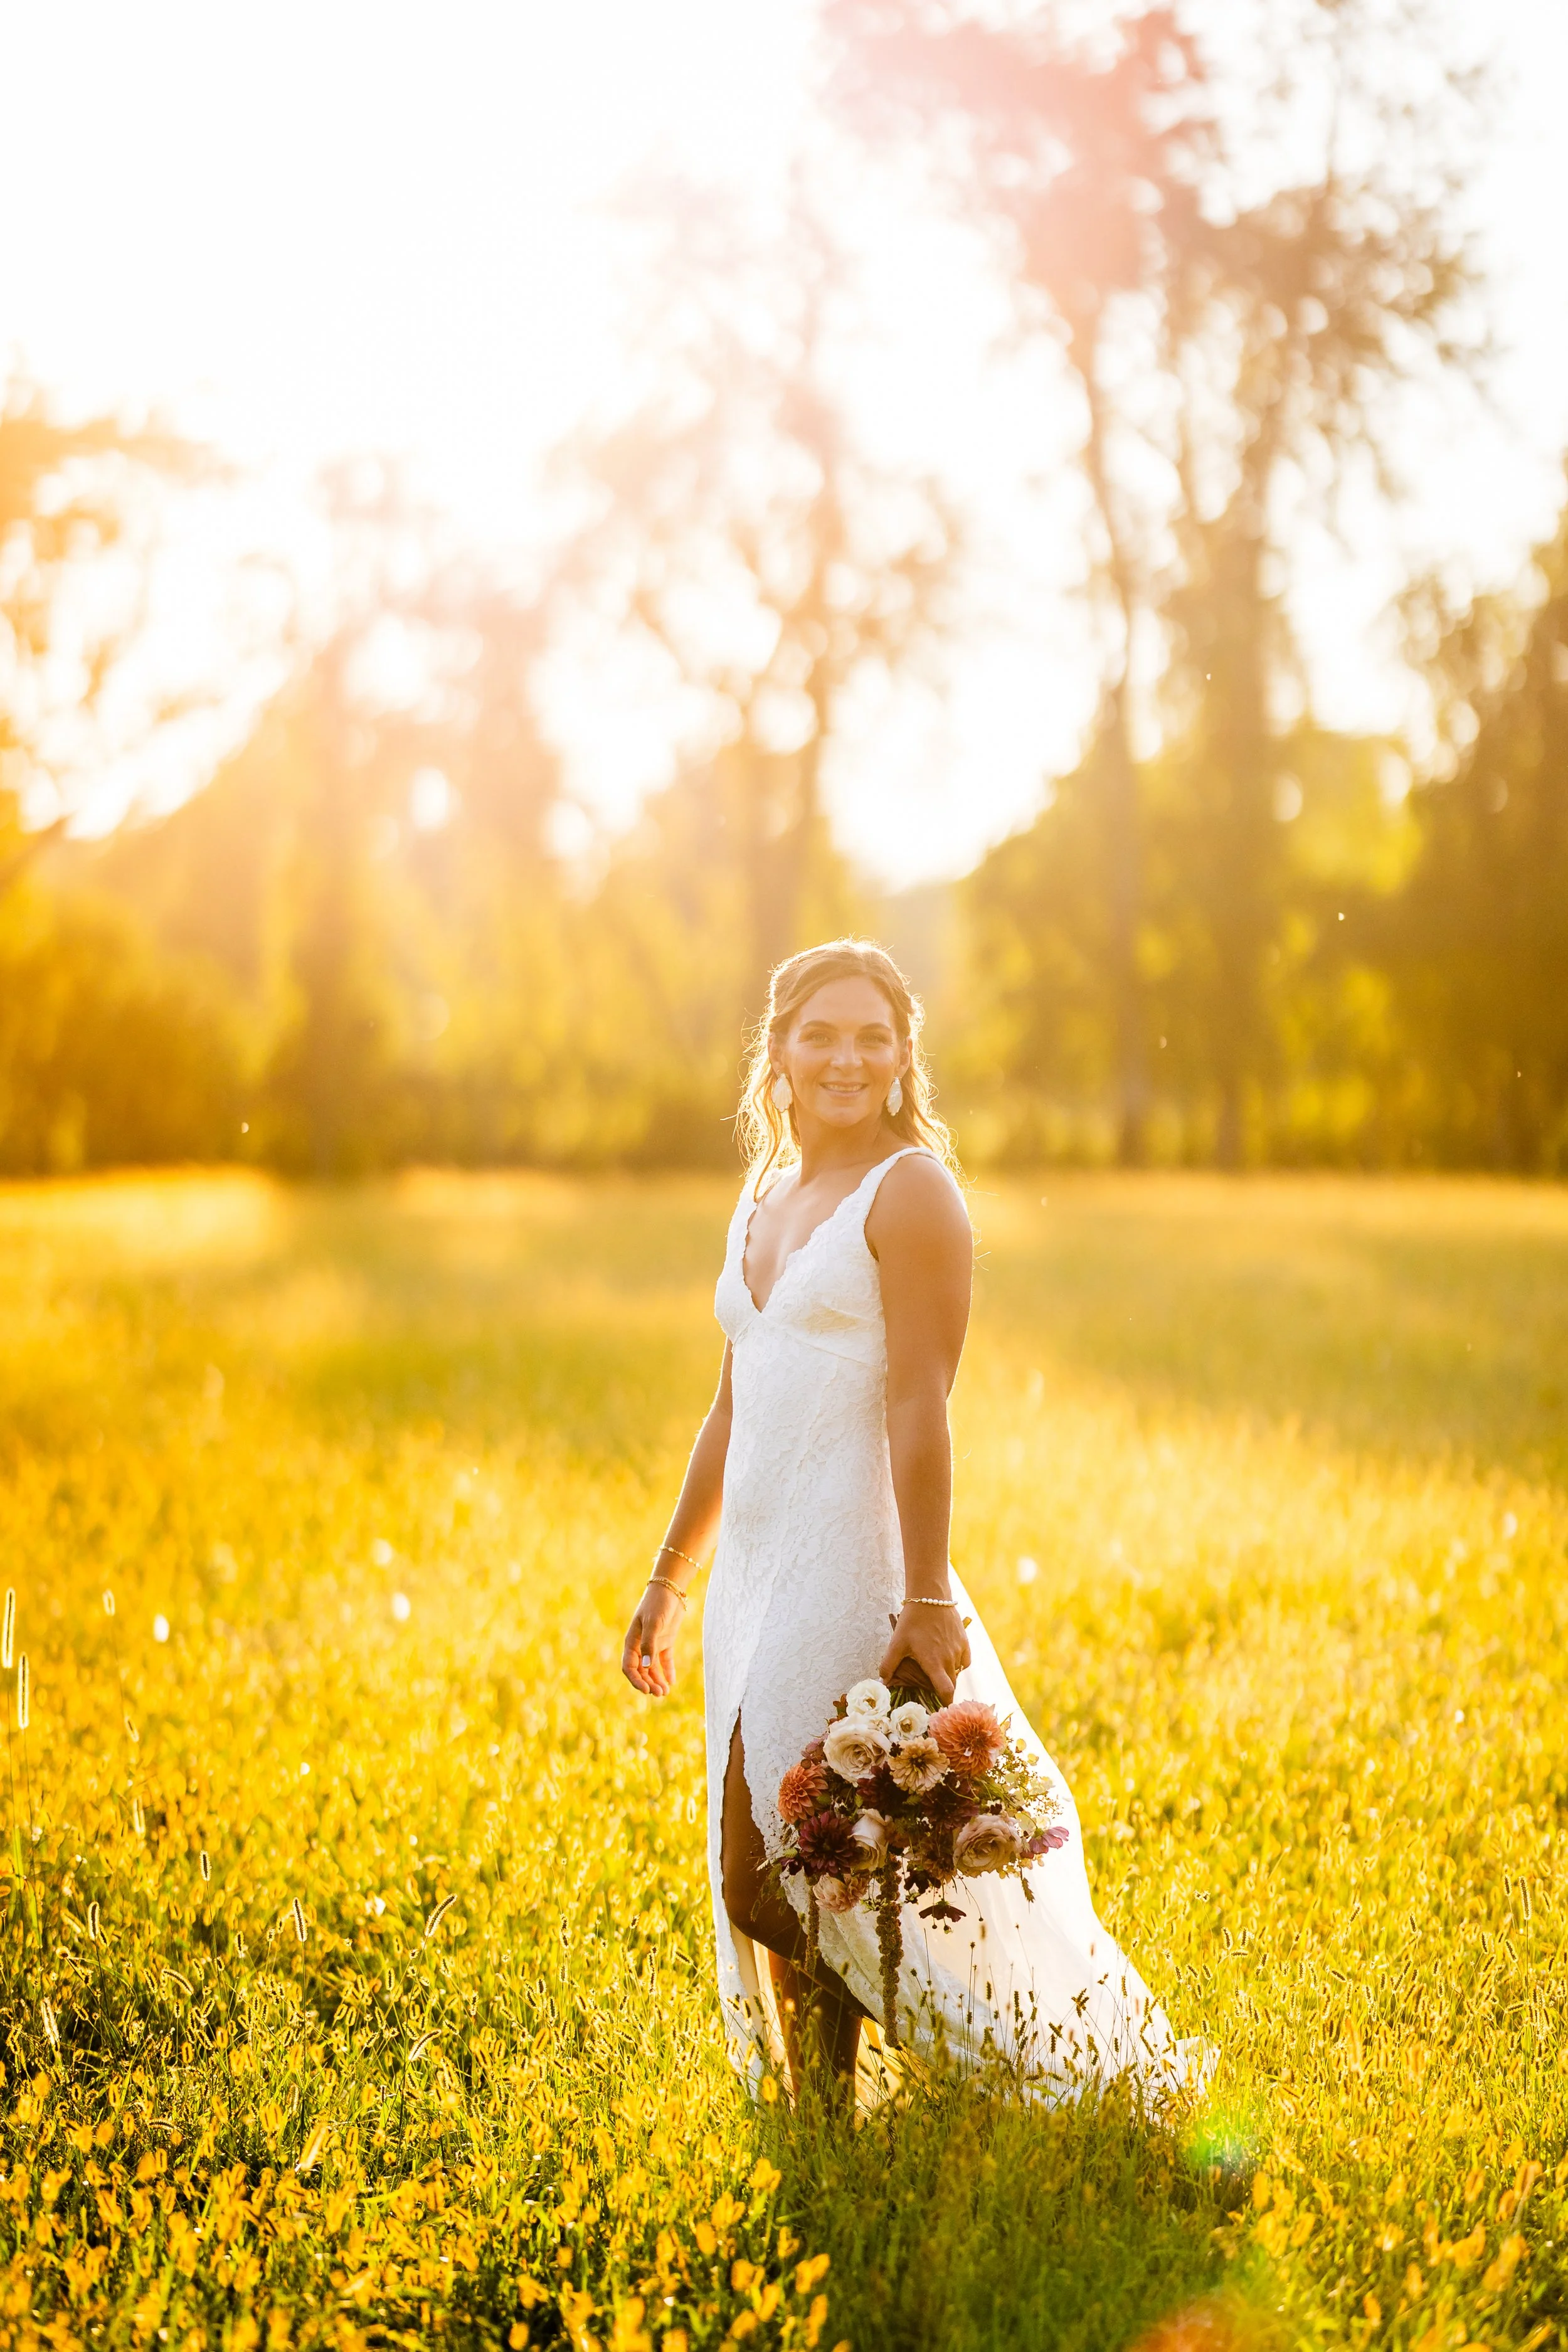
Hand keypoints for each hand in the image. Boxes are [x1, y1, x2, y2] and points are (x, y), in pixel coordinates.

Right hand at [621, 1583, 685, 1697]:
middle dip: (649, 1683)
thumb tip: (646, 1667)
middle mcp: (641, 1645)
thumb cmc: (658, 1604)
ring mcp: (653, 1644)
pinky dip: (667, 1671)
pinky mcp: (665, 1641)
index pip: (629, 1667)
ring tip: (665, 1692)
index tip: (646, 1690)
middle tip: (660, 1694)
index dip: (636, 1680)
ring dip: (657, 1680)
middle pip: (641, 1671)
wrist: (671, 1589)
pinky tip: (672, 1681)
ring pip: (652, 1668)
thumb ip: (649, 1645)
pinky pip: (664, 1660)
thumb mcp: (653, 1624)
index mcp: (632, 1642)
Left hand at [878, 1603, 970, 1703]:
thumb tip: (882, 1682)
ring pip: (958, 1672)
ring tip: (937, 1674)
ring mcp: (959, 1650)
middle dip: (944, 1692)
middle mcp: (949, 1660)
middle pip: (952, 1685)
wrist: (931, 1597)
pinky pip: (964, 1661)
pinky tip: (947, 1659)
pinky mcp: (965, 1641)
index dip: (944, 1704)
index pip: (945, 1692)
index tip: (940, 1711)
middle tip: (934, 1693)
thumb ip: (888, 1665)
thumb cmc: (912, 1621)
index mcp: (934, 1664)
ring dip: (949, 1677)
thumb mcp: (896, 1643)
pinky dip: (958, 1664)